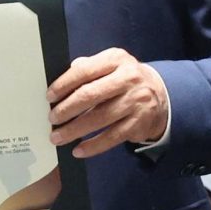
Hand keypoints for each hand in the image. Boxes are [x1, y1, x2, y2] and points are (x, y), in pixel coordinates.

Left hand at [48, 48, 169, 156]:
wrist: (161, 96)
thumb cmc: (125, 81)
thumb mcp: (110, 66)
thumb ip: (88, 69)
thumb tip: (60, 83)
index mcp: (116, 60)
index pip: (85, 71)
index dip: (64, 84)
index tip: (49, 97)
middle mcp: (128, 79)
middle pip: (91, 95)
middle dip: (67, 109)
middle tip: (52, 119)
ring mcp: (135, 101)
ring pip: (99, 118)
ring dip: (74, 130)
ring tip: (58, 137)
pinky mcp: (139, 123)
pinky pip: (111, 137)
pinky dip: (93, 146)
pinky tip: (78, 150)